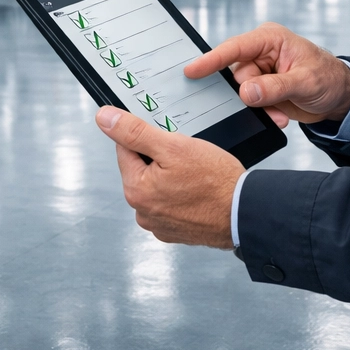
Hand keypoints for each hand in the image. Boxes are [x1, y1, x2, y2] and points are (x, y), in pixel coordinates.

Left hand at [95, 106, 242, 248]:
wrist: (244, 213)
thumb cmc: (215, 182)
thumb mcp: (173, 146)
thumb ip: (135, 131)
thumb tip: (105, 118)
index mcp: (135, 189)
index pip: (126, 148)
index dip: (149, 138)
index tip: (169, 140)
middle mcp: (142, 211)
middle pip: (142, 168)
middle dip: (161, 158)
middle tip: (187, 159)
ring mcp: (159, 224)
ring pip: (157, 185)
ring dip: (171, 177)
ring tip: (195, 177)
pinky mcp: (175, 231)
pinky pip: (171, 203)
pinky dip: (181, 195)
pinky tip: (198, 192)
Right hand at [183, 22, 349, 128]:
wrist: (340, 97)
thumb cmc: (328, 78)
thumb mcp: (305, 82)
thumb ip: (275, 87)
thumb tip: (246, 92)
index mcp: (269, 39)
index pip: (235, 48)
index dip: (212, 59)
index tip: (192, 70)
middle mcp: (260, 53)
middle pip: (236, 76)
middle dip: (250, 94)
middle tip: (271, 103)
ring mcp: (259, 72)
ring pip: (242, 93)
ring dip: (259, 106)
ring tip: (280, 111)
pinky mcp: (261, 89)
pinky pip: (250, 104)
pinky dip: (263, 113)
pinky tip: (280, 115)